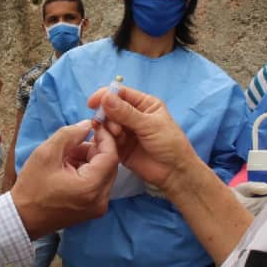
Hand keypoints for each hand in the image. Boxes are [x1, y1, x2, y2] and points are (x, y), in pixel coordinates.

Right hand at [10, 120, 118, 239]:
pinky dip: (88, 172)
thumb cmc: (32, 187)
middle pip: (110, 164)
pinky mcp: (94, 209)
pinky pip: (99, 183)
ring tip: (66, 158)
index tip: (93, 126)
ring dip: (90, 160)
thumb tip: (88, 125)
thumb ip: (69, 135)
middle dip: (95, 149)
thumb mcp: (46, 153)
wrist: (23, 218)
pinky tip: (69, 169)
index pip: (111, 156)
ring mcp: (98, 207)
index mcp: (90, 187)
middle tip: (72, 145)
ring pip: (105, 173)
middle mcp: (100, 200)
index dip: (104, 137)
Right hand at [86, 86, 200, 193]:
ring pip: (107, 123)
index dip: (106, 95)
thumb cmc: (169, 144)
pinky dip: (106, 139)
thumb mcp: (149, 125)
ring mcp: (126, 130)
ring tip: (118, 136)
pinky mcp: (120, 146)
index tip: (93, 103)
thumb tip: (106, 97)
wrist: (173, 172)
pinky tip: (112, 143)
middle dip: (107, 115)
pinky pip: (107, 138)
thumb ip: (126, 112)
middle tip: (114, 127)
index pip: (120, 94)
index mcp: (144, 104)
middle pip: (110, 108)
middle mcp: (133, 115)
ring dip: (108, 127)